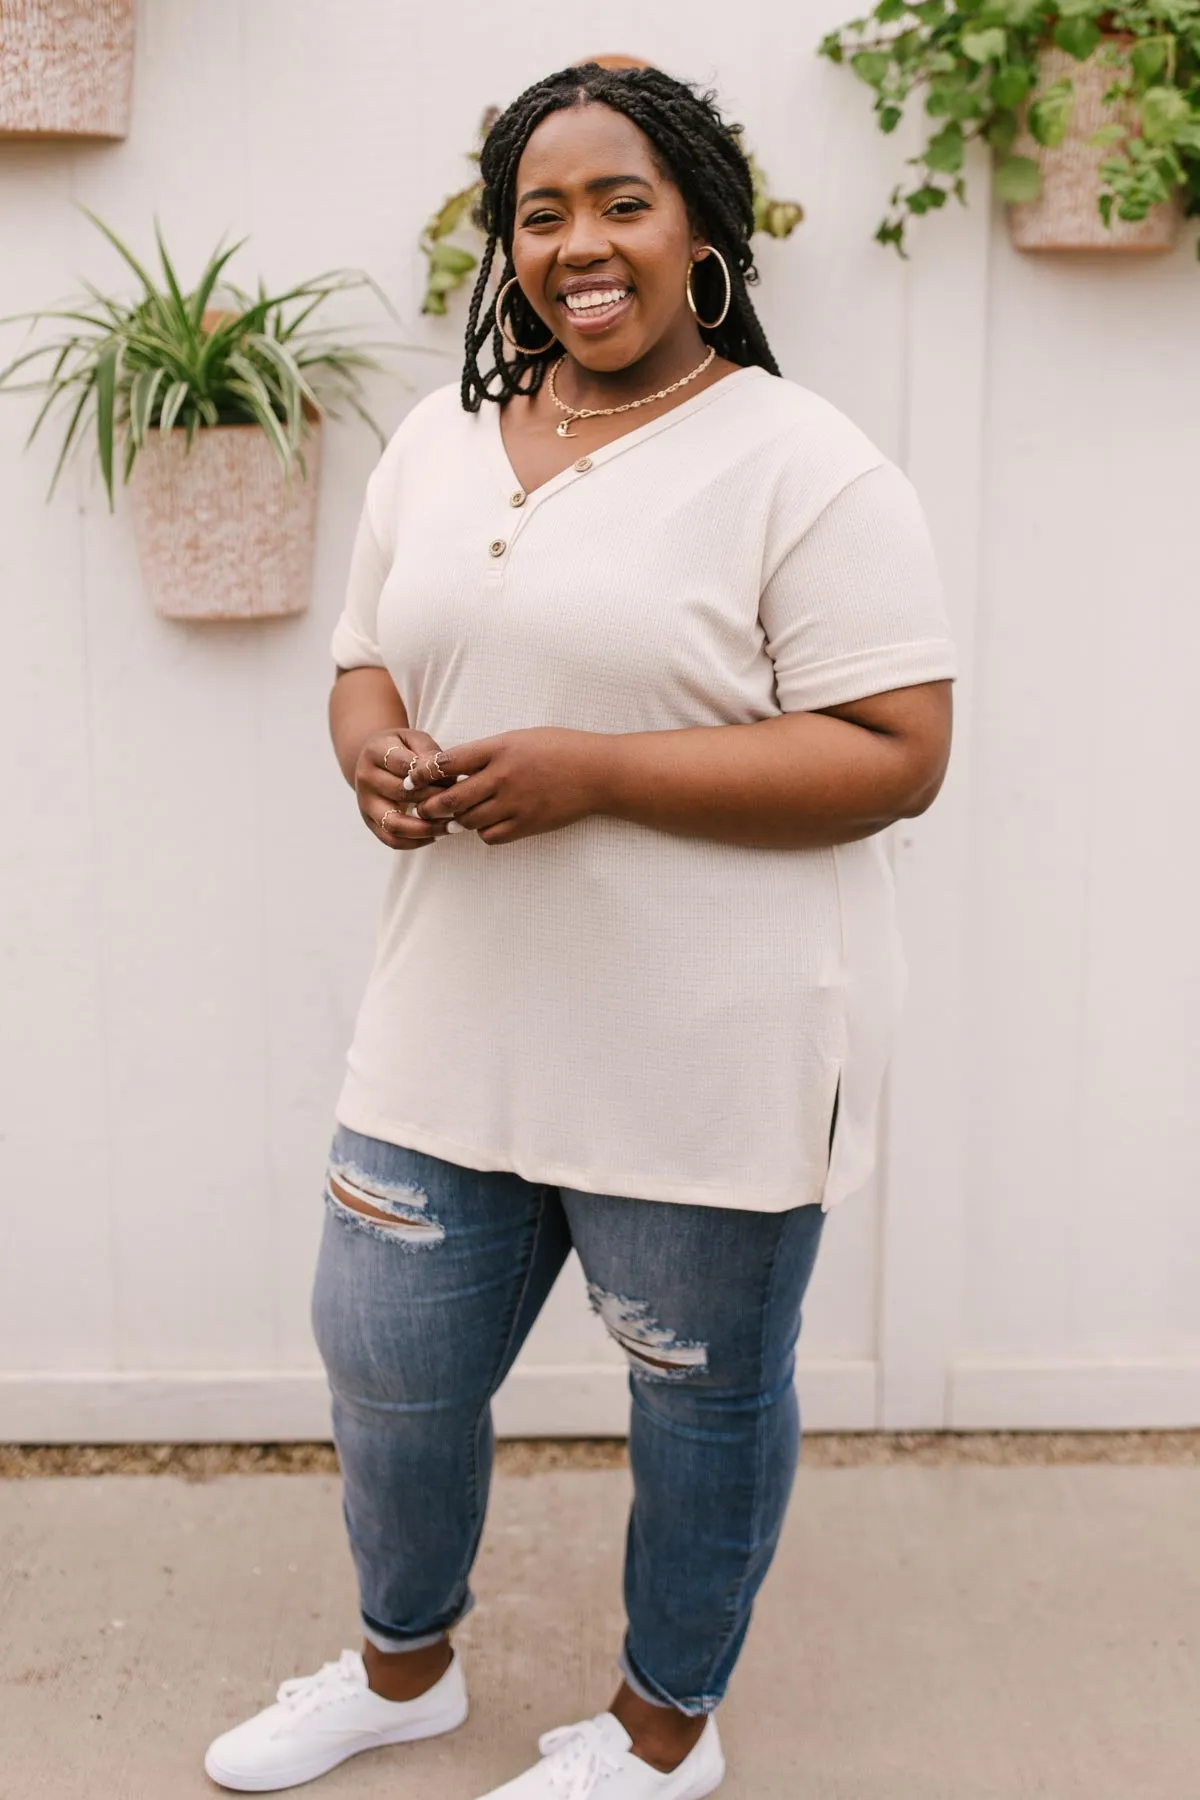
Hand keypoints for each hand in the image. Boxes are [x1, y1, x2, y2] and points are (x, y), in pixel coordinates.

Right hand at [354, 727, 455, 849]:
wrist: (376, 761)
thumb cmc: (405, 749)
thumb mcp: (416, 740)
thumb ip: (430, 754)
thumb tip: (449, 776)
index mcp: (375, 752)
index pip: (405, 766)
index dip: (432, 776)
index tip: (456, 782)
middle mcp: (365, 778)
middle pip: (400, 794)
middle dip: (434, 801)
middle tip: (460, 805)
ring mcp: (365, 803)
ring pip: (394, 824)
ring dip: (427, 828)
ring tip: (453, 827)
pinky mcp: (370, 822)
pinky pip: (392, 841)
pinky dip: (417, 842)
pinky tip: (439, 835)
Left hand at [413, 728, 608, 844]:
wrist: (598, 772)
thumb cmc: (560, 749)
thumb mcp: (520, 738)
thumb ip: (487, 752)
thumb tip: (452, 767)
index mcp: (499, 748)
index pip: (448, 763)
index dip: (425, 774)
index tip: (415, 780)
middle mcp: (503, 776)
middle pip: (451, 799)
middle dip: (431, 807)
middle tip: (423, 810)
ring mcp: (515, 803)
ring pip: (468, 821)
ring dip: (458, 821)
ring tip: (454, 818)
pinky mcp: (527, 824)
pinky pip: (490, 835)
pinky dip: (483, 831)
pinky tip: (486, 823)